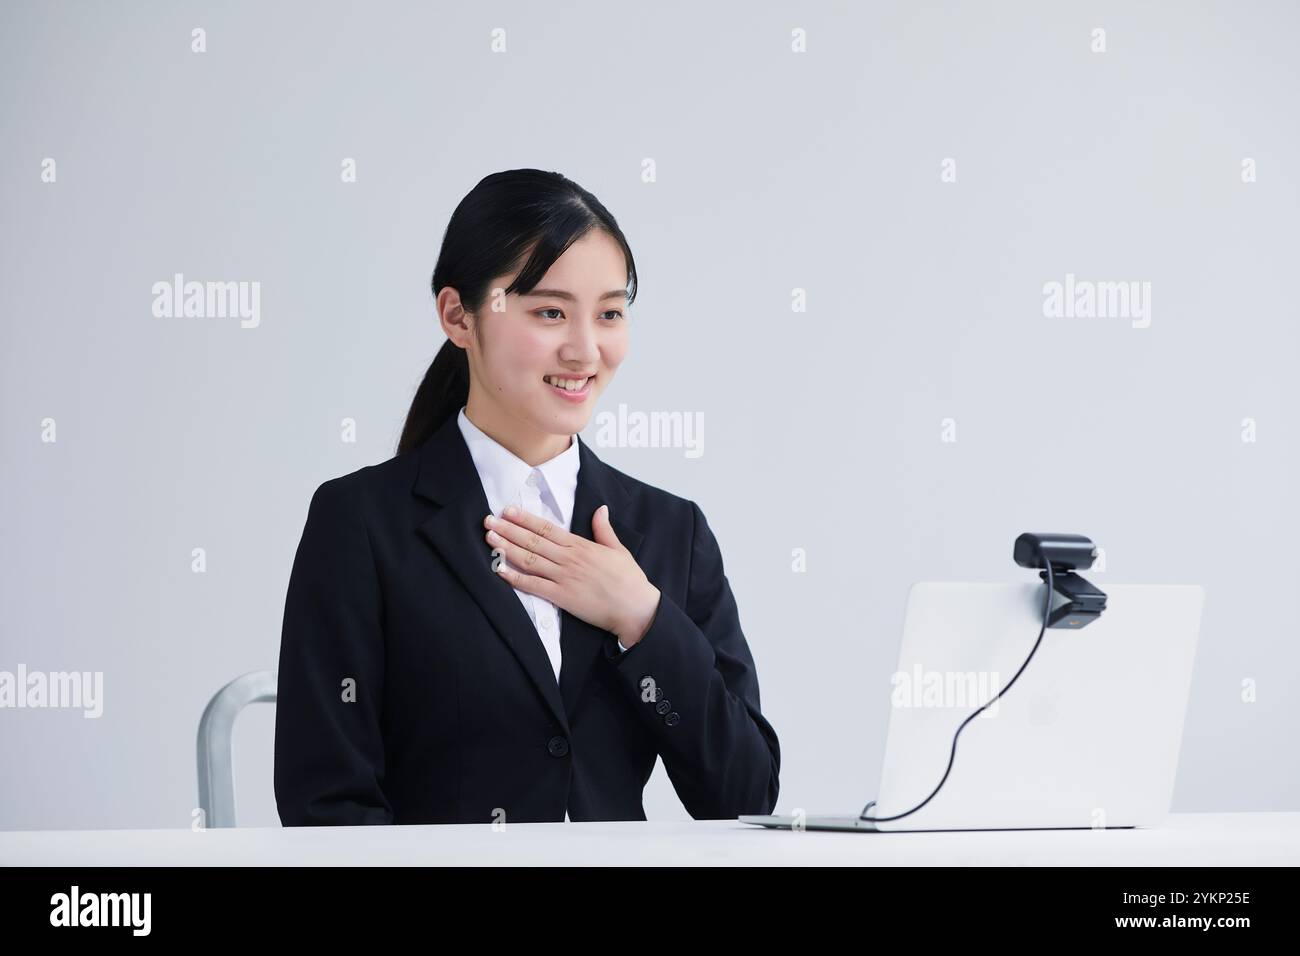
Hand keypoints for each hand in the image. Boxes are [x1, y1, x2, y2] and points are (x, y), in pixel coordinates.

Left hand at [484, 504, 660, 645]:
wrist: (635, 608)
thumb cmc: (628, 580)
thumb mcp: (618, 549)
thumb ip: (604, 529)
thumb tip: (600, 509)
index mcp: (581, 546)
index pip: (547, 528)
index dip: (525, 519)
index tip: (508, 510)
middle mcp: (569, 559)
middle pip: (533, 540)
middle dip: (508, 530)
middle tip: (489, 520)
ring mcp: (564, 578)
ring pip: (529, 560)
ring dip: (507, 548)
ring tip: (490, 539)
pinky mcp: (562, 597)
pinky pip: (533, 586)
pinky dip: (515, 578)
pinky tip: (500, 570)